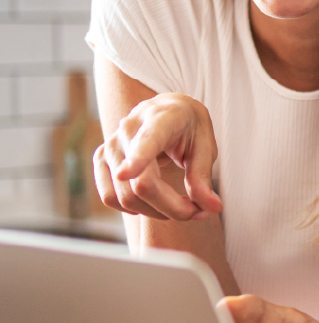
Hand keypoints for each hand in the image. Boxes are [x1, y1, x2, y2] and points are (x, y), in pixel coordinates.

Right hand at [93, 93, 220, 220]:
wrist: (167, 111)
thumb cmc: (189, 127)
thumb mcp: (205, 146)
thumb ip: (203, 177)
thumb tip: (212, 208)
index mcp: (160, 119)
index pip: (146, 142)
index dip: (136, 159)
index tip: (126, 174)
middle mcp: (128, 129)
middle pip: (141, 184)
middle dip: (172, 207)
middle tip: (198, 210)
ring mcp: (111, 144)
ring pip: (125, 196)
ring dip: (155, 212)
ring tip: (179, 206)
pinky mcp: (102, 158)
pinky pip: (110, 197)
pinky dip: (133, 209)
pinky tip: (153, 204)